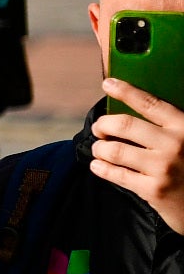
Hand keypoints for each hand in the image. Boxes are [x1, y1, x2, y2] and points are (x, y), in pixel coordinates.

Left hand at [94, 76, 183, 235]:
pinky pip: (116, 174)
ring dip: (100, 148)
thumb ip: (168, 126)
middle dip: (104, 125)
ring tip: (100, 149)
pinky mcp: (153, 190)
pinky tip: (98, 165)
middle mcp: (174, 144)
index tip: (108, 83)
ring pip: (114, 150)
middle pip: (124, 125)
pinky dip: (101, 167)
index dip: (126, 91)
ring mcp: (163, 168)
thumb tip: (132, 110)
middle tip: (99, 129)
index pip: (150, 103)